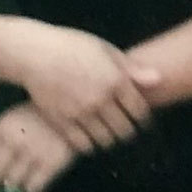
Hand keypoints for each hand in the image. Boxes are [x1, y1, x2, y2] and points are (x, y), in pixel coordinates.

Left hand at [0, 103, 77, 191]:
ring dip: (16, 183)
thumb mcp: (12, 119)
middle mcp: (15, 140)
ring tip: (23, 174)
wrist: (74, 111)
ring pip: (13, 184)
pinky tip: (37, 178)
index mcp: (2, 127)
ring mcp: (34, 152)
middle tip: (5, 176)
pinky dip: (33, 187)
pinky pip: (33, 188)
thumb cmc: (36, 117)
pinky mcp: (53, 163)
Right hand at [12, 21, 159, 152]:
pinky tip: (88, 137)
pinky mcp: (62, 122)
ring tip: (107, 135)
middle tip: (125, 131)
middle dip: (128, 132)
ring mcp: (81, 113)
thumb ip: (131, 68)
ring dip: (109, 140)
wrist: (33, 53)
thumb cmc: (71, 46)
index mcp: (115, 80)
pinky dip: (89, 145)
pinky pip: (83, 144)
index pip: (140, 111)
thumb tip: (158, 80)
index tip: (141, 122)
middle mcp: (101, 99)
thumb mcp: (105, 49)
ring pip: (105, 140)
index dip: (144, 120)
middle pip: (125, 130)